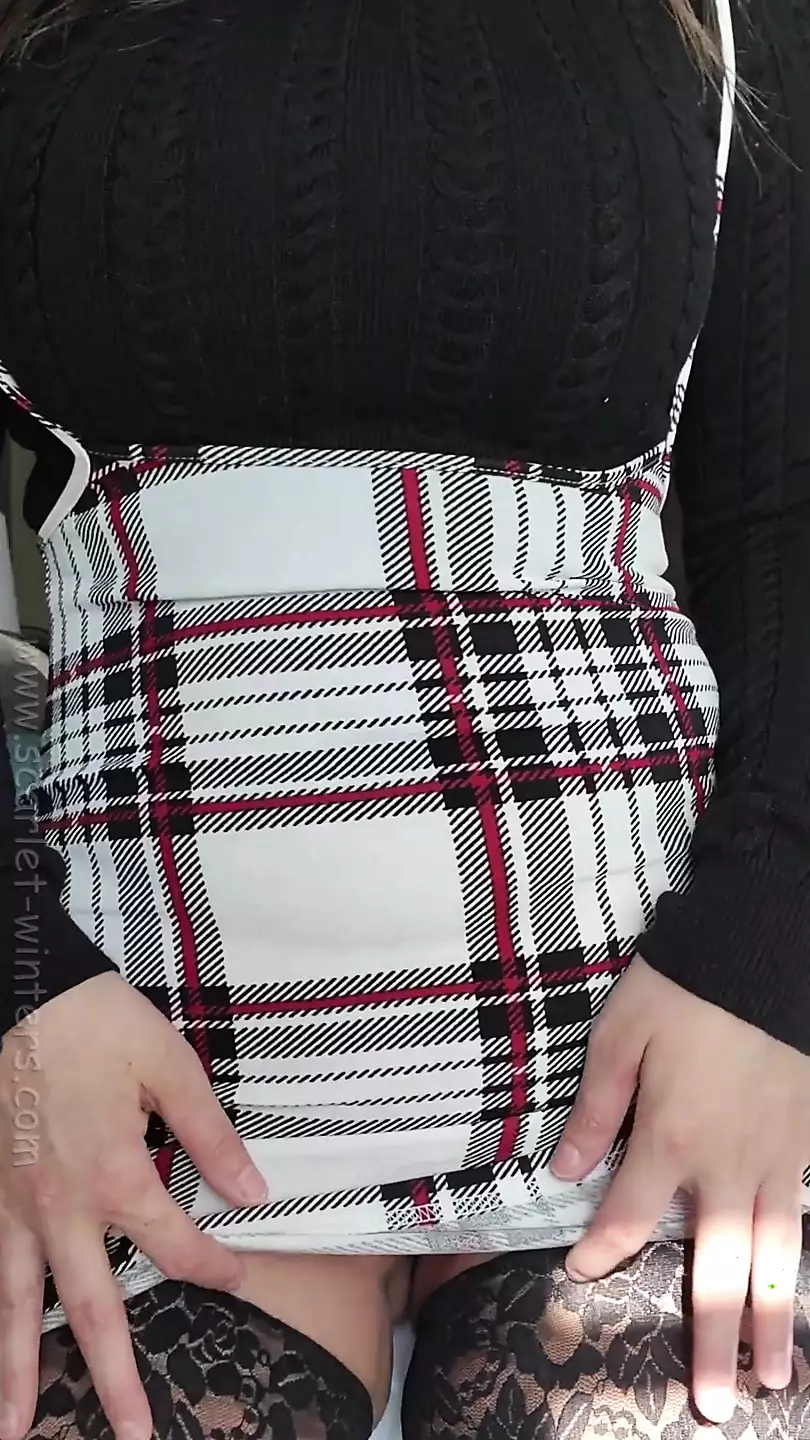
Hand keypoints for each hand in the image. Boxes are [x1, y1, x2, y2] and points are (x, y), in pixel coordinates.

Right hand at [0, 972, 267, 1439]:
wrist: (22, 990)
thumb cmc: (96, 1024)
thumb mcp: (169, 1068)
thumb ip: (210, 1137)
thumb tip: (253, 1191)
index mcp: (114, 1176)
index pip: (175, 1246)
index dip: (214, 1267)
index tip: (241, 1277)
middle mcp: (60, 1208)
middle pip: (91, 1310)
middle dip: (114, 1379)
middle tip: (134, 1438)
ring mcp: (14, 1207)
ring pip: (16, 1307)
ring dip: (17, 1374)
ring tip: (15, 1432)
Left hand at [550, 956, 809, 1424]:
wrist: (768, 951)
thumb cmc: (688, 986)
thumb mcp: (622, 1033)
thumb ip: (596, 1108)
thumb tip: (563, 1169)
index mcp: (671, 1140)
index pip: (629, 1218)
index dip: (601, 1250)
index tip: (579, 1274)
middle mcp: (728, 1167)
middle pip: (719, 1270)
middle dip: (710, 1341)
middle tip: (710, 1406)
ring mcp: (777, 1160)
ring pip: (776, 1258)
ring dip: (771, 1323)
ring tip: (771, 1379)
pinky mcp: (808, 1142)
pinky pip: (804, 1215)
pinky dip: (803, 1262)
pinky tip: (799, 1290)